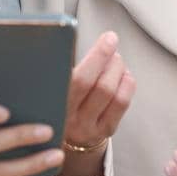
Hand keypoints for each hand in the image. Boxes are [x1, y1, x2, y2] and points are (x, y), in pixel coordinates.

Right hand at [63, 31, 134, 150]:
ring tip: (115, 59)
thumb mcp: (50, 86)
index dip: (98, 56)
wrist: (58, 140)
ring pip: (112, 93)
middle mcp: (70, 119)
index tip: (108, 38)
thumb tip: (76, 35)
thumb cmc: (55, 101)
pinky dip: (127, 83)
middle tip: (111, 43)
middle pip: (100, 85)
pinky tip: (122, 75)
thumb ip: (60, 67)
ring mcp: (88, 127)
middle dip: (111, 58)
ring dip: (119, 69)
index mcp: (53, 103)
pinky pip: (122, 103)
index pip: (78, 78)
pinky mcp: (104, 131)